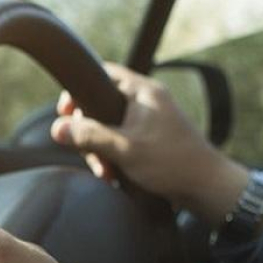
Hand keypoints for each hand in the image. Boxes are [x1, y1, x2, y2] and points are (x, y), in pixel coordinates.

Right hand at [51, 63, 248, 226]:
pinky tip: (115, 176)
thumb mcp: (124, 149)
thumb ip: (89, 136)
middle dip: (89, 133)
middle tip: (89, 154)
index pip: (103, 74)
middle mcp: (146, 101)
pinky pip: (121, 142)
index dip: (80, 91)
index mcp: (142, 92)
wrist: (206, 188)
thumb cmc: (171, 163)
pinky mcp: (151, 140)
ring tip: (106, 172)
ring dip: (100, 151)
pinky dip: (114, 157)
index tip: (66, 112)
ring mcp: (149, 121)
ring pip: (109, 128)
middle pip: (101, 106)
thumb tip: (56, 128)